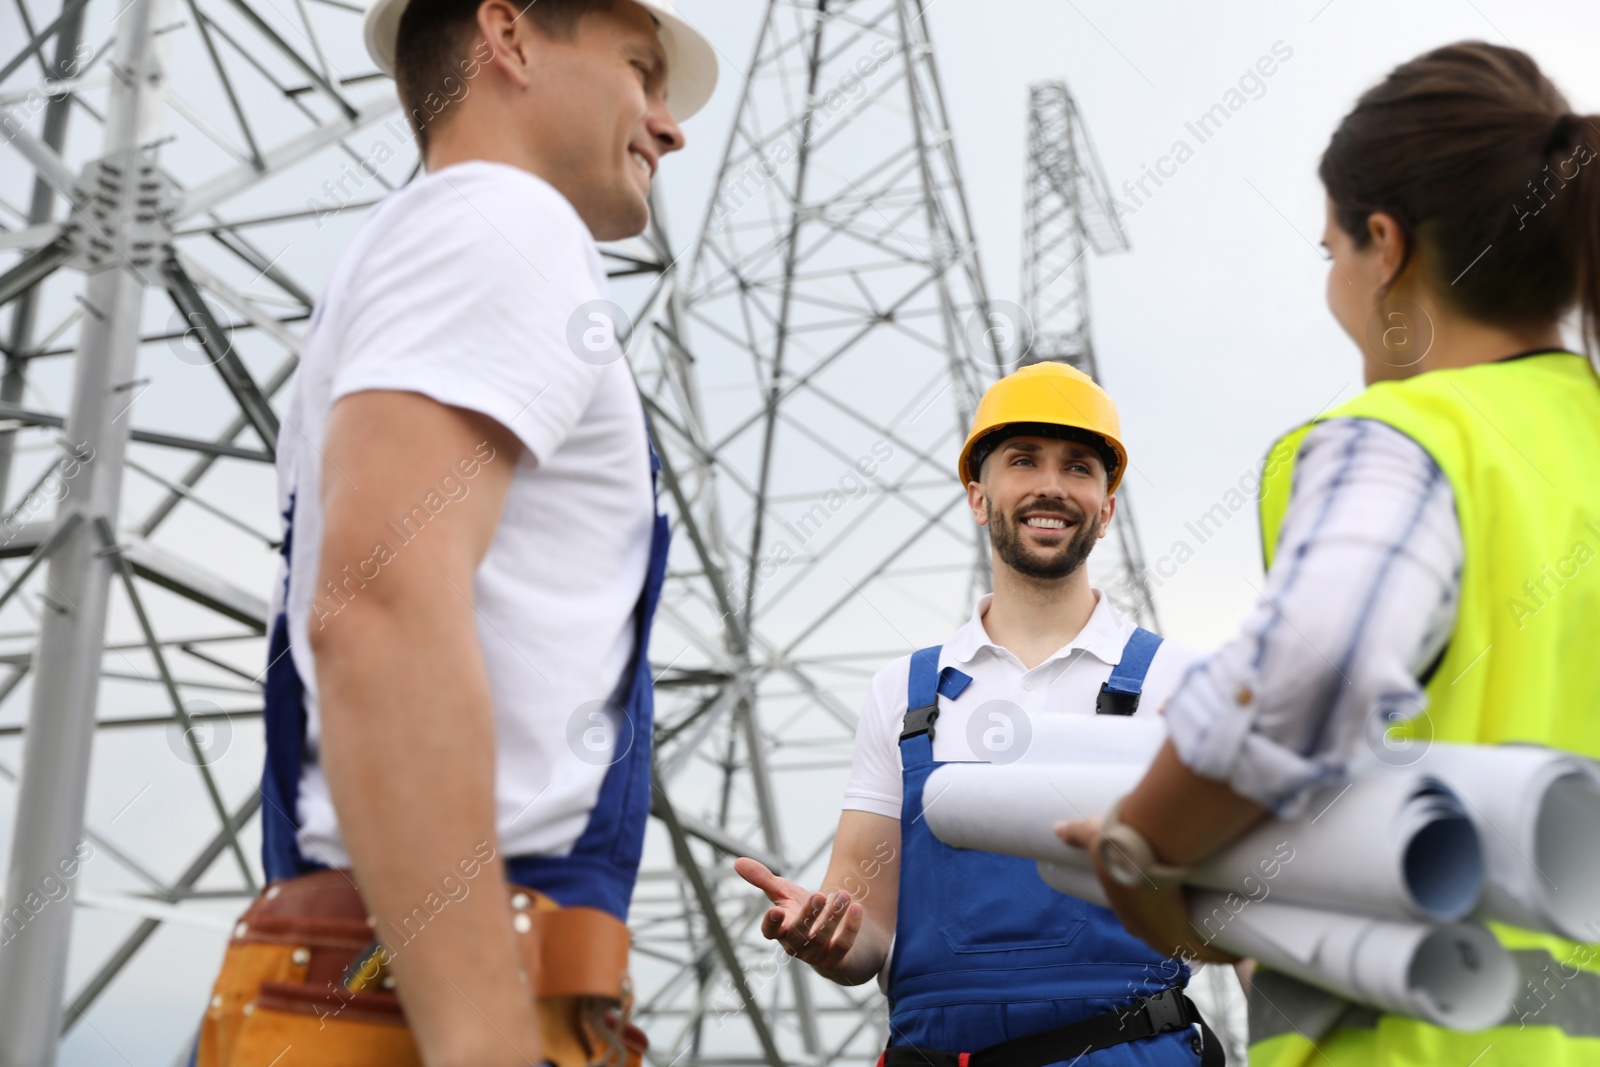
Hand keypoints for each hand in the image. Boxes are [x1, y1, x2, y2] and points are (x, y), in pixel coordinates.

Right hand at [733, 857, 863, 976]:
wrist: (836, 935)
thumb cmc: (804, 912)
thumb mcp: (785, 894)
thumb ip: (763, 879)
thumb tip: (737, 862)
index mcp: (780, 930)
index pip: (770, 932)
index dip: (770, 924)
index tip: (775, 911)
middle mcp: (796, 946)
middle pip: (797, 935)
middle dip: (808, 916)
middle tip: (819, 895)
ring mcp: (816, 955)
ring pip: (821, 940)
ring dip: (833, 917)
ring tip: (844, 894)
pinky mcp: (838, 959)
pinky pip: (843, 946)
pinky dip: (850, 928)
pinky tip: (856, 908)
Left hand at [1056, 818, 1236, 964]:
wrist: (1139, 851)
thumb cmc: (1115, 844)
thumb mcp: (1093, 837)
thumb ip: (1076, 833)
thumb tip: (1056, 829)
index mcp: (1128, 915)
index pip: (1141, 922)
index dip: (1155, 914)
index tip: (1171, 903)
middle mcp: (1145, 932)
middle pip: (1168, 936)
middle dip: (1184, 927)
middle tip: (1203, 911)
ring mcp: (1167, 938)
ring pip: (1192, 947)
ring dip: (1209, 941)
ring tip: (1228, 928)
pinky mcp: (1188, 937)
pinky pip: (1211, 953)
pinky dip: (1226, 954)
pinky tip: (1241, 950)